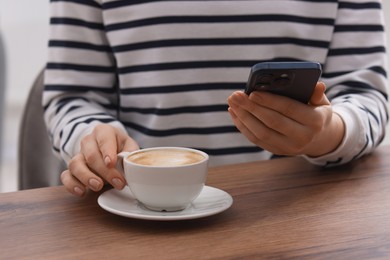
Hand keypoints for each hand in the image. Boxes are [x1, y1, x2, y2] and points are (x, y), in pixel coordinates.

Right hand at [61, 124, 138, 196]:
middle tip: (118, 183)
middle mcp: (88, 141)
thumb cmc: (120, 147)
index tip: (112, 163)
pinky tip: (81, 192)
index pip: (104, 139)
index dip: (107, 151)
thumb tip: (131, 163)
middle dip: (105, 171)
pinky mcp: (72, 169)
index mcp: (103, 132)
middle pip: (91, 155)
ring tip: (98, 186)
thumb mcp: (129, 146)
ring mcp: (78, 155)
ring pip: (75, 164)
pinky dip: (71, 185)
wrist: (108, 151)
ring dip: (86, 177)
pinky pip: (66, 176)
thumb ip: (130, 153)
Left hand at [227, 82, 344, 156]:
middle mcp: (302, 137)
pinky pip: (256, 139)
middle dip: (251, 108)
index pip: (289, 109)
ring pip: (261, 133)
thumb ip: (316, 94)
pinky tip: (235, 113)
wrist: (318, 139)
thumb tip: (317, 85)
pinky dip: (243, 126)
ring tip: (232, 103)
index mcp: (315, 121)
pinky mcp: (276, 151)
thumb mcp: (322, 102)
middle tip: (235, 95)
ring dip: (243, 117)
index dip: (270, 101)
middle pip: (272, 122)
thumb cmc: (316, 112)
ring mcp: (288, 147)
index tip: (252, 92)